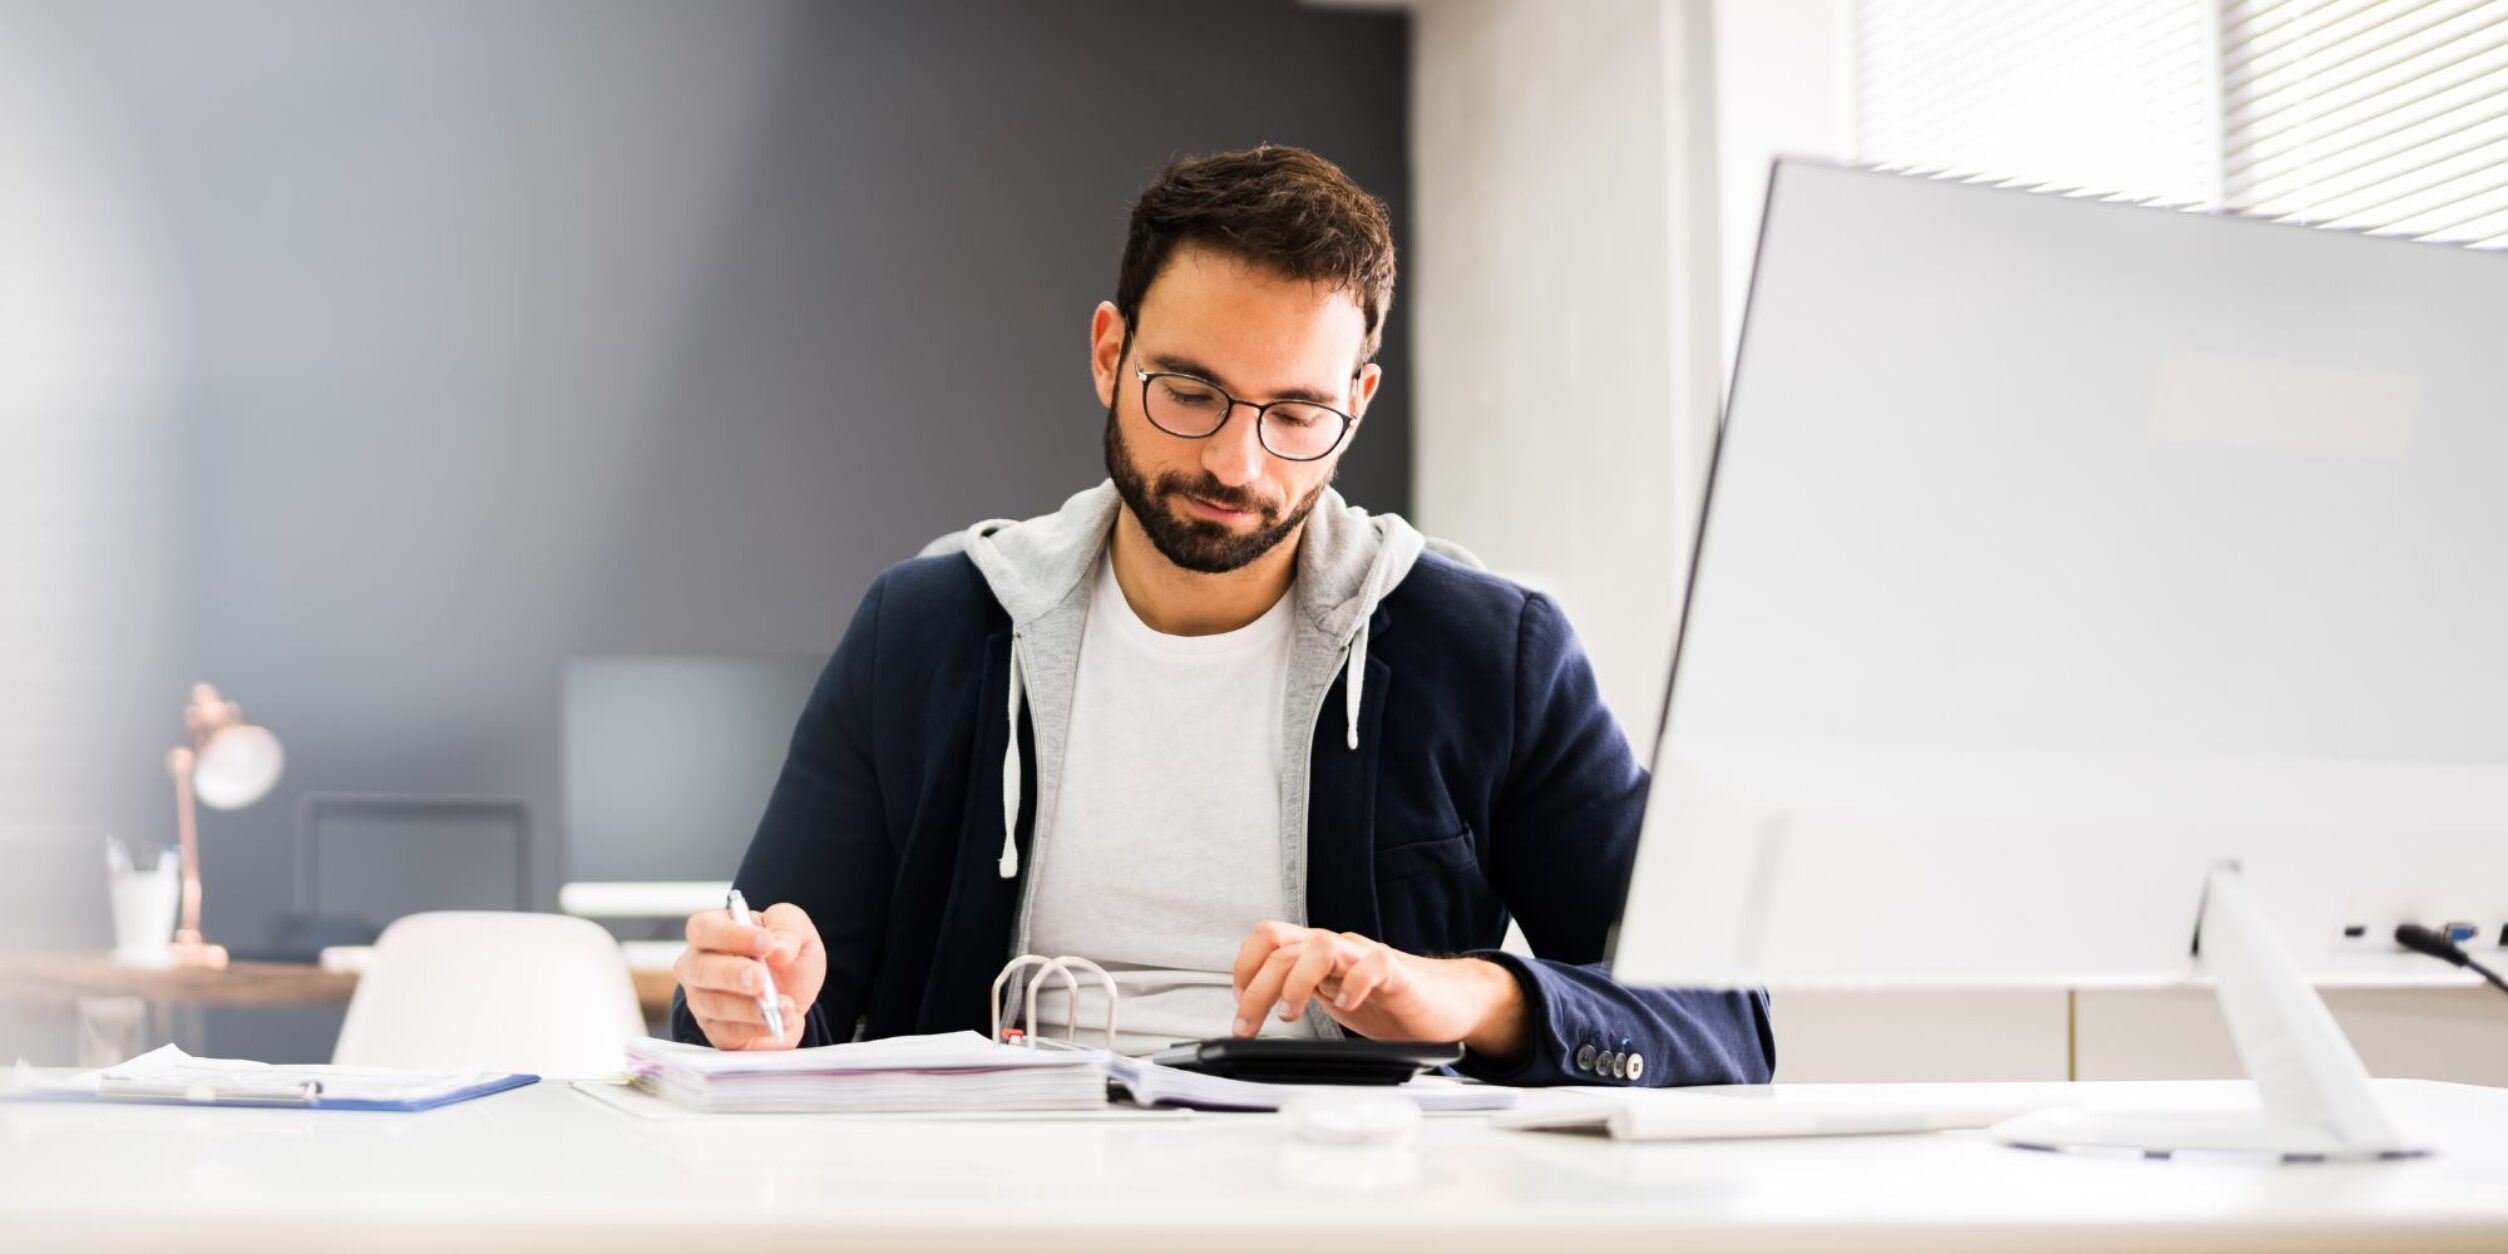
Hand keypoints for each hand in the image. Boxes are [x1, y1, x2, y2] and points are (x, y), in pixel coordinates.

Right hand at [674, 901, 825, 1050]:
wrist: (795, 994)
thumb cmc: (784, 954)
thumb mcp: (794, 927)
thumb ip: (787, 928)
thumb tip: (779, 948)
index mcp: (712, 929)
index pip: (705, 928)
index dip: (731, 935)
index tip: (766, 942)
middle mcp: (698, 964)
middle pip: (700, 969)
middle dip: (733, 974)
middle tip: (760, 978)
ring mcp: (701, 999)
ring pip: (714, 1004)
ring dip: (751, 1007)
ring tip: (782, 1005)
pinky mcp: (715, 1030)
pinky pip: (728, 1032)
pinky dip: (757, 1027)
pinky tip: (778, 1020)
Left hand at [1229, 921, 1526, 1061]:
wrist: (1445, 1004)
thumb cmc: (1389, 1003)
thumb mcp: (1331, 999)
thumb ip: (1299, 994)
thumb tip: (1253, 1016)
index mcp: (1317, 954)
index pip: (1269, 938)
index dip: (1245, 966)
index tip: (1238, 1003)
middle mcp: (1337, 948)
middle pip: (1283, 947)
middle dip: (1255, 988)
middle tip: (1248, 1025)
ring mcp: (1365, 957)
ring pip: (1318, 948)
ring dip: (1294, 982)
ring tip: (1291, 1014)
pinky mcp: (1396, 971)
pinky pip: (1371, 965)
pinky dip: (1353, 986)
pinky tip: (1347, 1007)